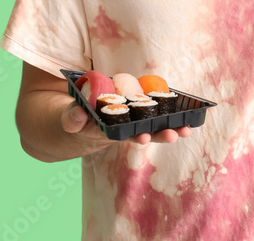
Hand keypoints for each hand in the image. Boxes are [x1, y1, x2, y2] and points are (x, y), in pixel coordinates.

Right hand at [61, 100, 191, 146]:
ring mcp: (129, 124)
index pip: (122, 135)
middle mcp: (121, 130)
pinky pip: (153, 116)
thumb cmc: (72, 120)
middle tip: (173, 135)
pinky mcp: (135, 115)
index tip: (143, 138)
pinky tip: (187, 116)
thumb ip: (71, 118)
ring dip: (169, 128)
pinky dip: (169, 116)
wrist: (75, 122)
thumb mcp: (67, 120)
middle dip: (158, 135)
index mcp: (105, 132)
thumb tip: (78, 116)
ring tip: (187, 130)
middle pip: (142, 134)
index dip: (134, 136)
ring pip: (151, 127)